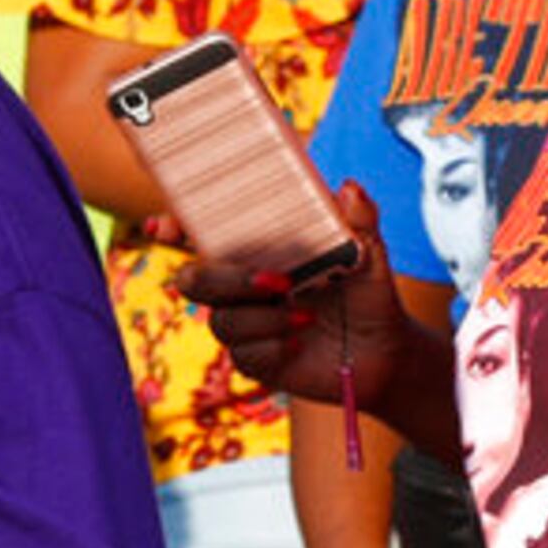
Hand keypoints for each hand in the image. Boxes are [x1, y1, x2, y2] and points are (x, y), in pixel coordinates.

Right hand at [178, 183, 410, 410]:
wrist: (385, 352)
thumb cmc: (367, 293)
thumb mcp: (368, 254)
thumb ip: (359, 221)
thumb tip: (349, 188)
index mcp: (258, 251)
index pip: (202, 235)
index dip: (173, 229)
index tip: (162, 228)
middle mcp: (241, 286)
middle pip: (195, 280)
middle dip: (226, 280)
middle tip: (279, 282)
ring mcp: (244, 323)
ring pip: (221, 320)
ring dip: (264, 318)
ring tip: (307, 318)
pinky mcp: (254, 359)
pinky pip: (243, 353)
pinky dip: (274, 344)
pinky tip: (300, 340)